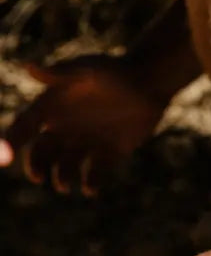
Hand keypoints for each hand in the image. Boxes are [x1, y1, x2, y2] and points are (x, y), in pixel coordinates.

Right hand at [0, 56, 164, 194]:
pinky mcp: (109, 153)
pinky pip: (95, 174)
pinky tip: (91, 188)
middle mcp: (66, 126)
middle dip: (36, 166)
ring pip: (66, 167)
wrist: (151, 81)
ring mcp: (87, 141)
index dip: (13, 139)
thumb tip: (28, 67)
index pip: (24, 125)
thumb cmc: (117, 70)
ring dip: (62, 178)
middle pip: (42, 152)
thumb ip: (61, 73)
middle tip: (39, 177)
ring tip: (65, 184)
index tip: (6, 154)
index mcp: (53, 106)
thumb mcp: (88, 69)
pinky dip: (92, 183)